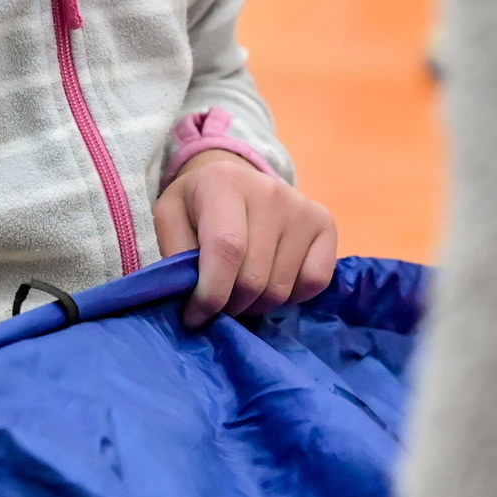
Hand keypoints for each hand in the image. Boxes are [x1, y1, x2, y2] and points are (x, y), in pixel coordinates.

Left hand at [153, 151, 337, 328]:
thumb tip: (187, 297)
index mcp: (225, 183)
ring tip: (240, 292)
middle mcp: (270, 192)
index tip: (195, 316)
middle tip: (217, 304)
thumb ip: (175, 254)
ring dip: (256, 305)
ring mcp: (302, 208)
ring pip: (281, 288)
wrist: (235, 180)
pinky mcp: (325, 224)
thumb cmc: (198, 205)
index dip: (211, 293)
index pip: (227, 249)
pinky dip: (291, 297)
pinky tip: (271, 282)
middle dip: (230, 306)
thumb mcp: (170, 217)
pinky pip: (314, 282)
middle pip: (254, 277)